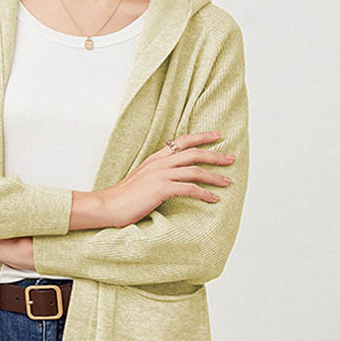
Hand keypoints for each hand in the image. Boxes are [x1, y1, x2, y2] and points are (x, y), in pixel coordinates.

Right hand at [98, 130, 236, 227]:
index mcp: (155, 158)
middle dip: (215, 155)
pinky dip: (204, 194)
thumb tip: (170, 179)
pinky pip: (190, 189)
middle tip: (231, 158)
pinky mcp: (162, 188)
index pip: (182, 141)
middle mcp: (160, 163)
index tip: (217, 135)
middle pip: (194, 153)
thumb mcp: (140, 179)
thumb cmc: (123, 197)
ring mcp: (161, 174)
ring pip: (195, 170)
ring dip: (214, 176)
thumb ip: (155, 175)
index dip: (201, 137)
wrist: (108, 205)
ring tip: (227, 181)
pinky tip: (213, 199)